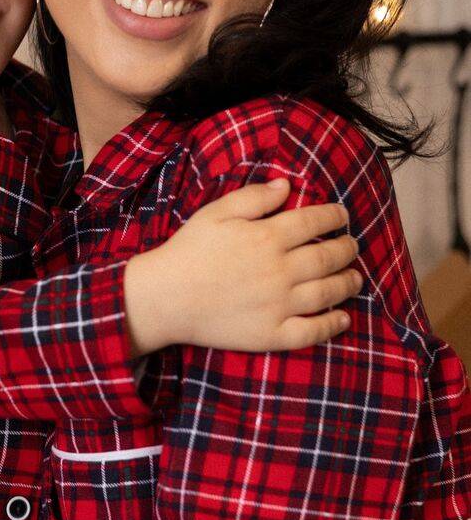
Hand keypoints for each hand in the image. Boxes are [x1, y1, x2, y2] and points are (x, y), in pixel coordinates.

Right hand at [124, 179, 361, 354]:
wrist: (165, 297)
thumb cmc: (187, 251)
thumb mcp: (216, 213)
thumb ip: (253, 197)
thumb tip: (286, 185)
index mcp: (267, 237)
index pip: (314, 222)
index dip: (334, 215)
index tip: (341, 215)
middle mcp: (281, 271)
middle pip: (328, 257)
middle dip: (346, 248)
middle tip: (351, 245)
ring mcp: (279, 305)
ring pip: (328, 293)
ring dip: (348, 283)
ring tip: (355, 278)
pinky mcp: (272, 334)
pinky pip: (312, 332)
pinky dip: (333, 324)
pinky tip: (343, 318)